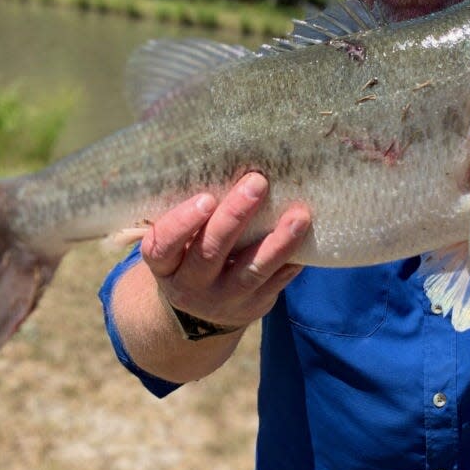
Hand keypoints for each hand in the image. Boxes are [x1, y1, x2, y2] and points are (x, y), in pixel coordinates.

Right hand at [141, 173, 310, 328]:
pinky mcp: (254, 307)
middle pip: (210, 252)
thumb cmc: (189, 253)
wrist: (202, 308)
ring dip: (278, 242)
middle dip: (235, 216)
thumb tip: (231, 162)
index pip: (164, 244)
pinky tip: (306, 236)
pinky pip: (276, 282)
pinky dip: (291, 258)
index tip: (206, 198)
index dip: (183, 223)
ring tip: (299, 215)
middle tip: (257, 182)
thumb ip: (193, 215)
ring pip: (252, 270)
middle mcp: (190, 286)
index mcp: (164, 264)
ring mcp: (223, 300)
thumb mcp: (179, 240)